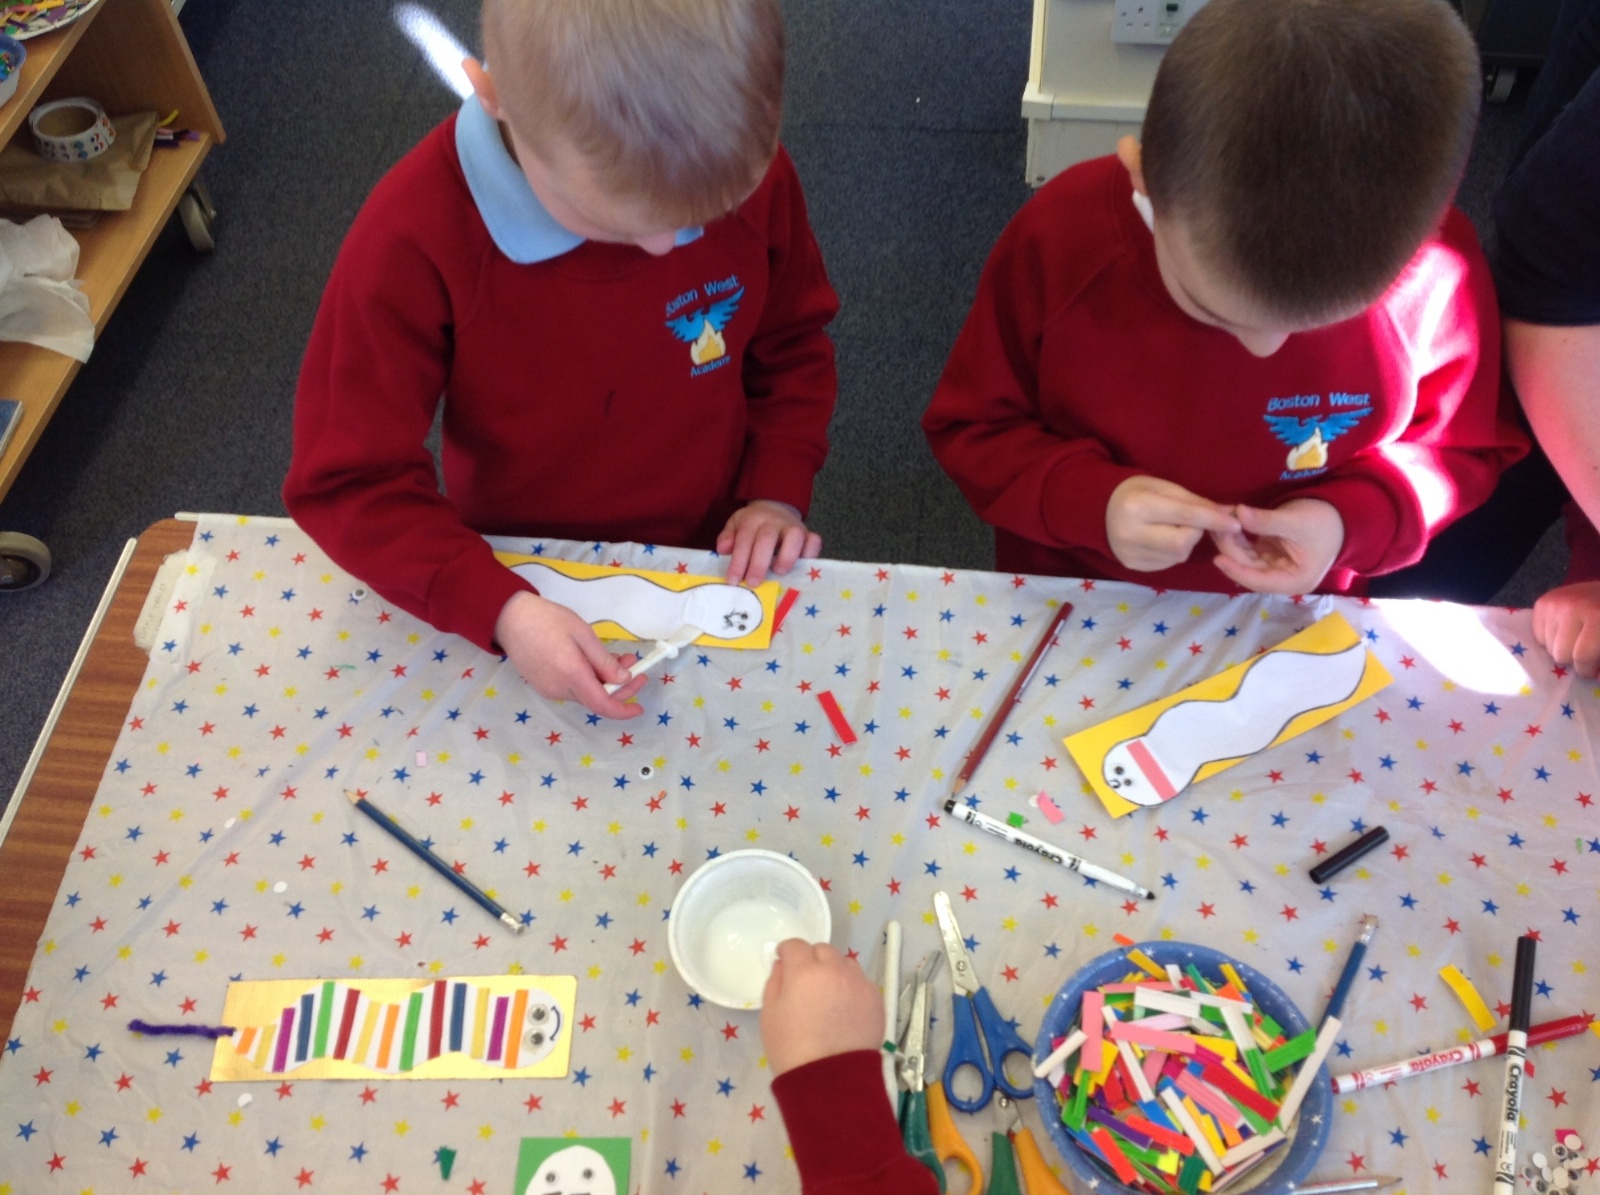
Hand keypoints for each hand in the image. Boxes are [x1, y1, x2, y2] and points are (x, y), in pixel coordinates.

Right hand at [494, 590, 647, 718]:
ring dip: (605, 681)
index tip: (639, 706)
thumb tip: (624, 680)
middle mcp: (559, 689)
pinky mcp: (543, 686)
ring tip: (619, 658)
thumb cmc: (547, 619)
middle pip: (596, 699)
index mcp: (571, 675)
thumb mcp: (582, 633)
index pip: (602, 704)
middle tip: (636, 666)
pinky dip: (589, 680)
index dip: (623, 710)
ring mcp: (549, 690)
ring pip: (585, 694)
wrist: (508, 618)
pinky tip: (595, 662)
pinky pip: (572, 689)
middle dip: (620, 687)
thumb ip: (603, 660)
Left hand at [716, 500, 820, 585]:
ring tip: (779, 573)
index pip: (744, 540)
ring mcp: (793, 526)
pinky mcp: (808, 533)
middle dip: (759, 563)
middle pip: (767, 539)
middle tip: (753, 582)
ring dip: (787, 556)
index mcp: (753, 519)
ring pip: (794, 536)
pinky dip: (810, 554)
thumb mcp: (736, 525)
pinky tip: (800, 568)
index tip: (733, 580)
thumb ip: (728, 537)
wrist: (774, 507)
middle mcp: (774, 521)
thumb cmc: (753, 524)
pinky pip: (814, 541)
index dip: (738, 561)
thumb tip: (723, 550)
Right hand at [760, 939, 883, 1076]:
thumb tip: (783, 966)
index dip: (787, 951)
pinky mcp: (876, 1000)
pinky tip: (845, 1008)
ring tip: (829, 993)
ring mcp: (859, 984)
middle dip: (812, 959)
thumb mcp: (770, 1015)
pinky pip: (861, 983)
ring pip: (846, 964)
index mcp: (805, 972)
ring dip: (835, 970)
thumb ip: (775, 982)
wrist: (831, 1080)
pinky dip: (851, 988)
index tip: (784, 960)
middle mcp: (835, 970)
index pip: (796, 945)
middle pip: (823, 950)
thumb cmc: (792, 1049)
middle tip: (806, 979)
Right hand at [1106, 476, 1241, 571]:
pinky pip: (1168, 563)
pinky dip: (1175, 551)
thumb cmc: (1135, 492)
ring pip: (1178, 555)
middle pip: (1183, 542)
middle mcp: (1131, 534)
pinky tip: (1162, 539)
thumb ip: (1195, 502)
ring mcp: (1131, 554)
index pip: (1184, 516)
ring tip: (1173, 528)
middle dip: (1196, 532)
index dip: (1212, 520)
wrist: (1098, 511)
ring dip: (1186, 542)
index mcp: (1138, 507)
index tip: (1235, 523)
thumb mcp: (1163, 487)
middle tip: (1191, 522)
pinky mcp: (1134, 567)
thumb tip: (1228, 514)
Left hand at [1211, 499, 1343, 593]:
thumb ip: (1266, 521)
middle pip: (1249, 568)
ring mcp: (1274, 567)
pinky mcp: (1269, 555)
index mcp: (1294, 581)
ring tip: (1216, 522)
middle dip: (1230, 549)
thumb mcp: (1296, 521)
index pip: (1259, 581)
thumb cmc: (1324, 522)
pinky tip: (1225, 524)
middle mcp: (1282, 579)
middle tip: (1214, 527)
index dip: (1237, 570)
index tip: (1218, 558)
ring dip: (1230, 542)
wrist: (1340, 515)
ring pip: (1245, 558)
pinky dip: (1237, 537)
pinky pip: (1248, 549)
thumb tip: (1239, 513)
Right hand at [1533, 581, 1599, 677]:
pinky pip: (1538, 634)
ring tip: (1573, 638)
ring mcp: (1553, 604)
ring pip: (1547, 646)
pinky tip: (1562, 629)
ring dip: (1559, 647)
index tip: (1590, 670)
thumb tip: (1595, 679)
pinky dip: (1549, 637)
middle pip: (1560, 653)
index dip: (1587, 669)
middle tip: (1582, 651)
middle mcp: (1570, 608)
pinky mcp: (1541, 603)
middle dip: (1572, 658)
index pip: (1582, 656)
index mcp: (1596, 617)